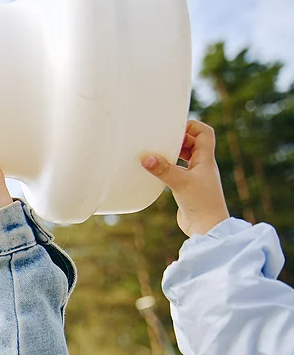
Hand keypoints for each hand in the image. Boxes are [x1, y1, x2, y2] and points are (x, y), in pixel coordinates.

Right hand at [141, 119, 230, 236]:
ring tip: (157, 153)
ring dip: (173, 153)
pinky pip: (178, 171)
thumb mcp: (181, 183)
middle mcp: (202, 166)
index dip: (191, 126)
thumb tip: (146, 158)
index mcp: (206, 159)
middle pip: (193, 143)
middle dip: (178, 139)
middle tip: (161, 140)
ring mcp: (196, 177)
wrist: (207, 228)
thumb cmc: (201, 203)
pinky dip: (169, 167)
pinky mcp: (188, 188)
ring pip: (185, 157)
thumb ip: (163, 170)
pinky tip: (158, 171)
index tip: (174, 128)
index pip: (205, 133)